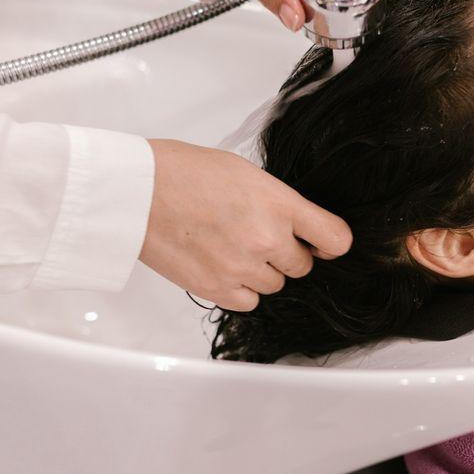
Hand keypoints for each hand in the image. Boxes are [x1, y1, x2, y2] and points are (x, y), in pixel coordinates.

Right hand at [139, 139, 351, 310]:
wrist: (138, 191)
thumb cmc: (183, 172)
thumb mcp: (244, 173)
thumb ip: (275, 202)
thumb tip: (291, 223)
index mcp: (279, 203)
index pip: (335, 238)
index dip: (331, 243)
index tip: (322, 243)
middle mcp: (267, 239)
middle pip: (302, 266)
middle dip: (286, 254)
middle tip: (257, 237)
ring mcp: (242, 267)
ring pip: (275, 285)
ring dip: (261, 272)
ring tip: (231, 247)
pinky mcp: (217, 288)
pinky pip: (248, 301)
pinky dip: (240, 289)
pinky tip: (221, 266)